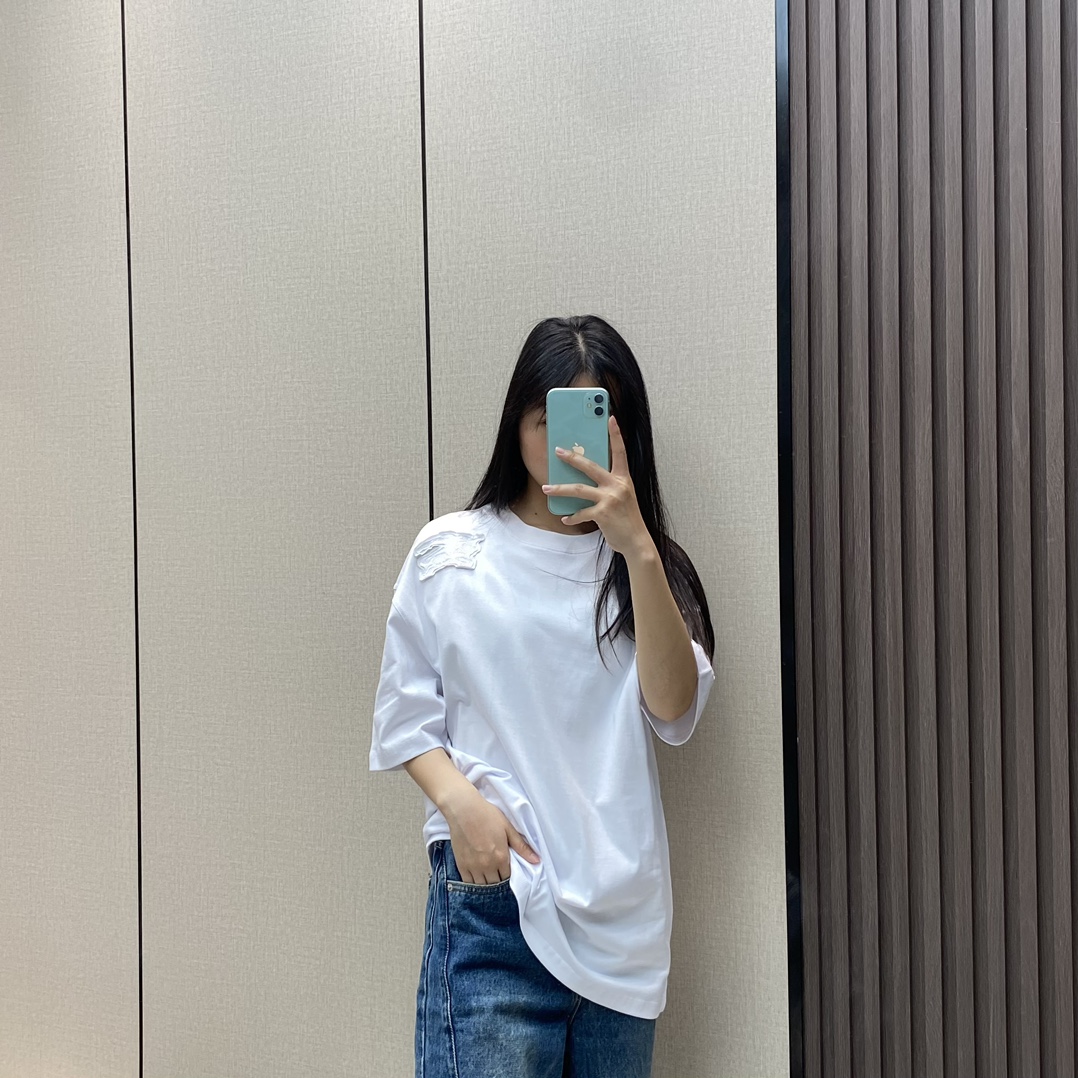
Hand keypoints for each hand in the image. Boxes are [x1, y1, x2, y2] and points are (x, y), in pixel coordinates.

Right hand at [441, 786, 540, 884]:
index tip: (507, 871)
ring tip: (488, 877)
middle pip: (495, 884)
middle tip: (498, 874)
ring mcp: (473, 867)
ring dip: (486, 884)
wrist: (464, 810)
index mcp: (501, 857)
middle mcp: (487, 866)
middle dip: (498, 881)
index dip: (509, 875)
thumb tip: (536, 860)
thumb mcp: (508, 828)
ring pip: (482, 886)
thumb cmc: (487, 816)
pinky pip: (468, 883)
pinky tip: (476, 879)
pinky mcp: (461, 865)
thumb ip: (522, 847)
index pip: (508, 877)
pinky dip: (473, 883)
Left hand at [541, 414, 653, 558]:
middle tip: (558, 451)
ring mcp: (610, 499)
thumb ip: (608, 486)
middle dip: (572, 458)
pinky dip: (571, 516)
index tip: (610, 418)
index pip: (620, 452)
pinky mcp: (603, 514)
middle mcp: (617, 485)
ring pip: (578, 489)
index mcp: (623, 478)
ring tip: (546, 488)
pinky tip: (565, 518)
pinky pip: (581, 512)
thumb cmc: (627, 519)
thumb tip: (586, 479)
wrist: (636, 541)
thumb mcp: (622, 497)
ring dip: (559, 489)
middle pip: (590, 466)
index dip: (615, 434)